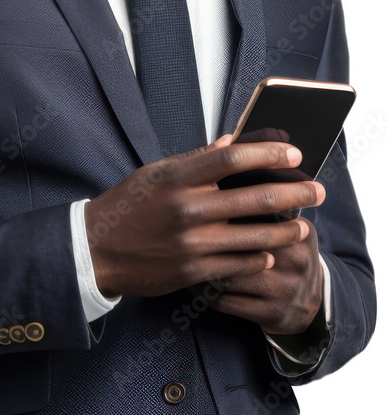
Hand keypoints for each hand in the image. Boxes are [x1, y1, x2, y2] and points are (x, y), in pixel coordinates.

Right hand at [84, 135, 324, 298]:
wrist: (96, 249)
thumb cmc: (128, 206)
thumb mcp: (156, 173)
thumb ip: (196, 160)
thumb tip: (232, 142)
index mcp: (178, 177)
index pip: (233, 158)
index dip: (268, 154)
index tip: (294, 154)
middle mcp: (187, 208)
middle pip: (254, 197)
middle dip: (295, 193)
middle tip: (318, 191)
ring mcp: (191, 242)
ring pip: (255, 237)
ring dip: (286, 231)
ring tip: (303, 226)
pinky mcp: (192, 272)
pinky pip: (238, 265)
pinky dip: (260, 258)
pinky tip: (272, 253)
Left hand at [189, 218, 324, 334]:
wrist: (313, 304)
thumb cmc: (288, 255)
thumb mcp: (293, 228)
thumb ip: (269, 207)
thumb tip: (225, 181)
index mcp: (299, 232)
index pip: (259, 215)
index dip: (224, 211)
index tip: (199, 205)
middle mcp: (295, 261)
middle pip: (241, 245)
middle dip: (209, 238)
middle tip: (181, 229)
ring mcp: (284, 290)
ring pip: (229, 275)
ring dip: (200, 266)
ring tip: (181, 254)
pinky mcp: (271, 314)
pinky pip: (225, 301)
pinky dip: (203, 290)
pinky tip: (191, 279)